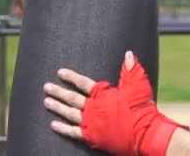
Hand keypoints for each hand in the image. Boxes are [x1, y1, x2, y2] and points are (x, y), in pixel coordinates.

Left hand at [44, 51, 187, 155]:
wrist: (144, 132)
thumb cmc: (142, 107)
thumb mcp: (138, 85)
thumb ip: (131, 69)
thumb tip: (128, 53)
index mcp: (103, 94)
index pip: (83, 83)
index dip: (71, 77)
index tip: (60, 72)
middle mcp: (93, 107)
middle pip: (72, 98)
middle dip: (58, 92)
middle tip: (46, 87)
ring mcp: (91, 122)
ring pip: (69, 113)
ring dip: (57, 107)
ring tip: (46, 102)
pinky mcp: (92, 136)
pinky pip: (73, 132)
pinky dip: (63, 129)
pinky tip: (53, 125)